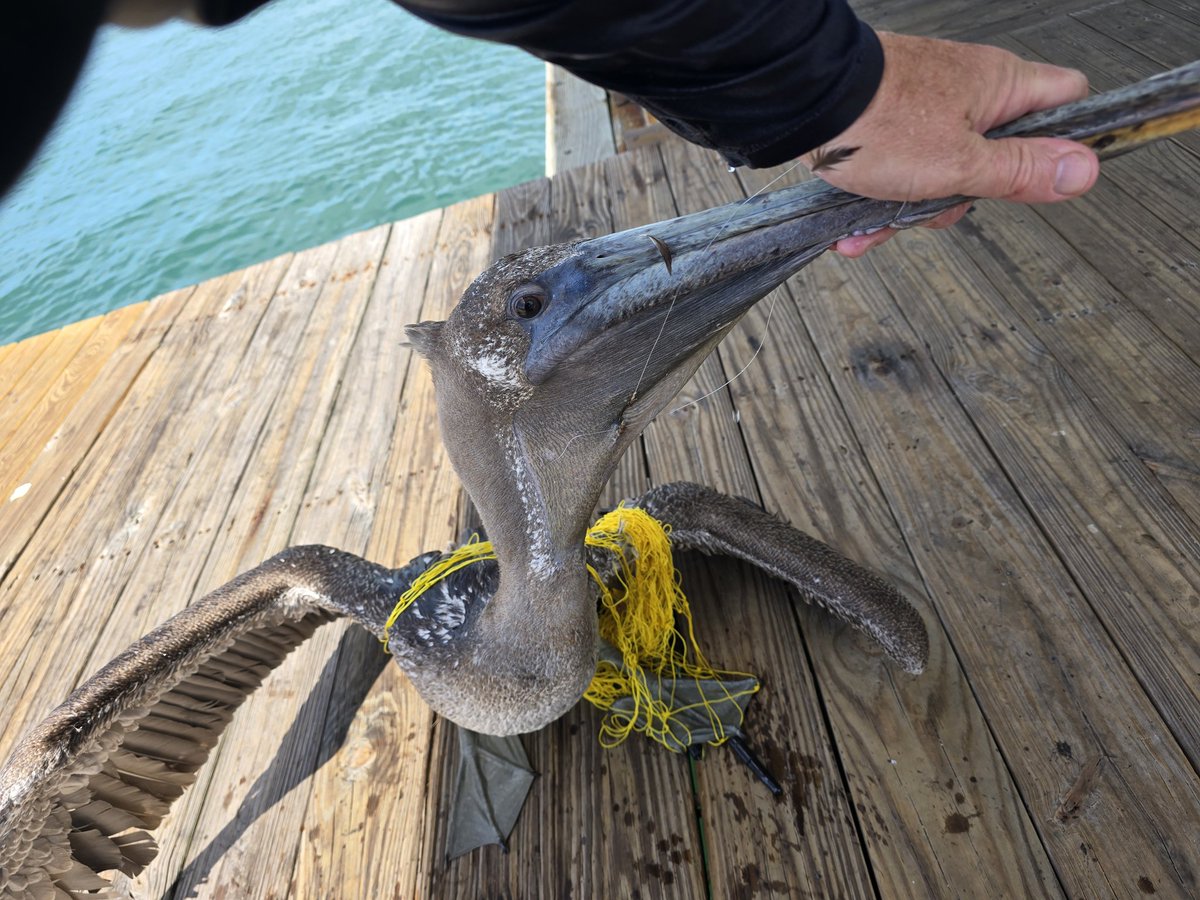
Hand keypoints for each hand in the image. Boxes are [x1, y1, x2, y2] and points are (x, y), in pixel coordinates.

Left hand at [805, 32, 1098, 256]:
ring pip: (940, 171)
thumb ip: (1020, 171)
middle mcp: (967, 89)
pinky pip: (898, 170)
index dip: (1064, 140)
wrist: (801, 104)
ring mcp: (925, 106)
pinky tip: (857, 226)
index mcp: (1000, 86)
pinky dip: (880, 200)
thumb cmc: (876, 123)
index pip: (1066, 99)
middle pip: (995, 154)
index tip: (1043, 176)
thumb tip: (1083, 171)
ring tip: (881, 216)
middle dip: (963, 194)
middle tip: (939, 199)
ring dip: (909, 208)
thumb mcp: (959, 164)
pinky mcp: (888, 122)